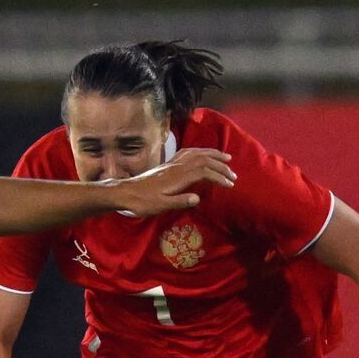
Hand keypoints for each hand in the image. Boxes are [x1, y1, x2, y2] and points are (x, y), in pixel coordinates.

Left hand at [107, 148, 236, 216]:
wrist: (125, 192)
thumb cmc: (142, 202)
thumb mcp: (160, 206)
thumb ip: (179, 201)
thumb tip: (198, 198)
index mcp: (177, 176)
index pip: (205, 172)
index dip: (219, 177)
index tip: (230, 184)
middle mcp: (177, 166)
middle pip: (204, 160)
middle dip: (221, 166)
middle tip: (233, 174)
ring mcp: (172, 163)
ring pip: (197, 154)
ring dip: (213, 155)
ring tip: (227, 158)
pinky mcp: (168, 164)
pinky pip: (188, 153)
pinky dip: (200, 151)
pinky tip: (203, 154)